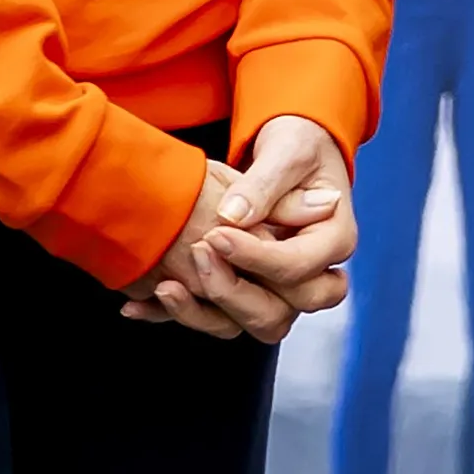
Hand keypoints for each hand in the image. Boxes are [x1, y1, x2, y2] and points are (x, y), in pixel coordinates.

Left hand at [124, 121, 355, 338]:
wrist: (292, 153)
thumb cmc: (297, 148)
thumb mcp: (287, 153)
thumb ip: (263, 185)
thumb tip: (235, 215)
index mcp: (334, 239)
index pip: (296, 268)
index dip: (254, 257)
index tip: (215, 233)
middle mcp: (313, 275)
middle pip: (279, 312)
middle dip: (232, 291)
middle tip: (198, 252)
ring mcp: (282, 289)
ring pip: (250, 325)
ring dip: (206, 314)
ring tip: (165, 287)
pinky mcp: (252, 291)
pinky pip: (219, 319)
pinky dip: (181, 314)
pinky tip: (140, 305)